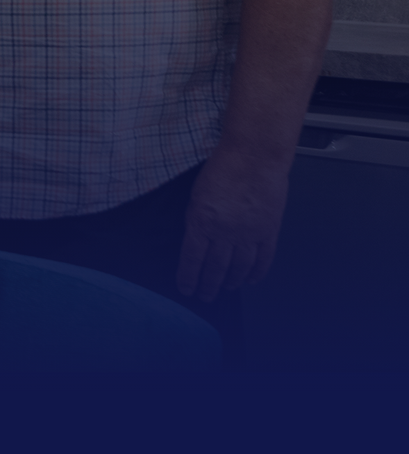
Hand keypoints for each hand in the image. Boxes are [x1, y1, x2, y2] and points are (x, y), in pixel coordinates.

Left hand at [178, 147, 290, 300]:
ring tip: (225, 289)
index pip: (192, 259)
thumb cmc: (223, 168)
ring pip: (238, 268)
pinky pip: (263, 259)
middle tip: (205, 296)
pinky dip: (256, 272)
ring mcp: (249, 233)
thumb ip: (196, 220)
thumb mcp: (196, 195)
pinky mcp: (268, 230)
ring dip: (231, 282)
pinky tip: (249, 280)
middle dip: (208, 285)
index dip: (188, 277)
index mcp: (201, 222)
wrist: (256, 156)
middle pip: (215, 268)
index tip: (186, 288)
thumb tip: (195, 240)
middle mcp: (225, 232)